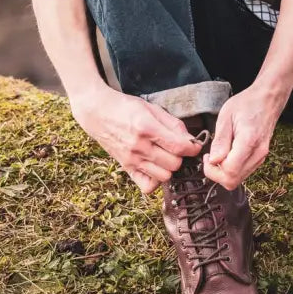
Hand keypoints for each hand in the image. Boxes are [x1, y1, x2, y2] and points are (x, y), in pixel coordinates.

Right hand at [71, 84, 201, 194]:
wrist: (98, 113)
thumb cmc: (127, 107)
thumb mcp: (152, 108)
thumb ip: (173, 124)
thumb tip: (190, 140)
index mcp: (147, 128)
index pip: (179, 147)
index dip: (193, 148)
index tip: (194, 145)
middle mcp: (139, 147)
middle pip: (174, 164)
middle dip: (181, 157)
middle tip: (178, 148)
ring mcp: (131, 160)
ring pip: (164, 177)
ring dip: (170, 168)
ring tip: (167, 156)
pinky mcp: (126, 168)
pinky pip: (147, 186)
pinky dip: (155, 180)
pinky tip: (156, 167)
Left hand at [203, 83, 283, 189]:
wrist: (268, 98)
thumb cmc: (248, 103)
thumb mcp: (226, 116)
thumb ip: (220, 141)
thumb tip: (213, 161)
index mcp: (249, 141)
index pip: (229, 172)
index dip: (213, 170)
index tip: (207, 158)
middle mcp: (258, 153)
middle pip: (233, 181)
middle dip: (216, 174)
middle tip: (210, 158)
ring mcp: (261, 156)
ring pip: (238, 179)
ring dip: (224, 172)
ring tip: (219, 153)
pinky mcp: (260, 157)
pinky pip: (243, 172)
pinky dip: (232, 168)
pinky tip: (228, 154)